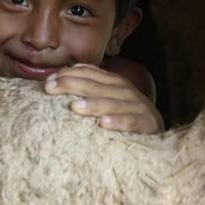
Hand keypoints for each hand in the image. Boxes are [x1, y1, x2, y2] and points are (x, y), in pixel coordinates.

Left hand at [45, 63, 162, 133]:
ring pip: (114, 103)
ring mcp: (138, 106)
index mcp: (114, 82)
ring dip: (94, 104)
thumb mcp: (108, 98)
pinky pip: (132, 122)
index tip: (48, 81)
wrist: (157, 131)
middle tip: (51, 88)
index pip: (89, 74)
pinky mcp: (147, 123)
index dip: (69, 75)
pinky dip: (118, 121)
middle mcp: (126, 91)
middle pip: (97, 85)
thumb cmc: (125, 115)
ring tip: (75, 107)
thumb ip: (90, 86)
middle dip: (73, 84)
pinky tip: (103, 124)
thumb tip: (63, 73)